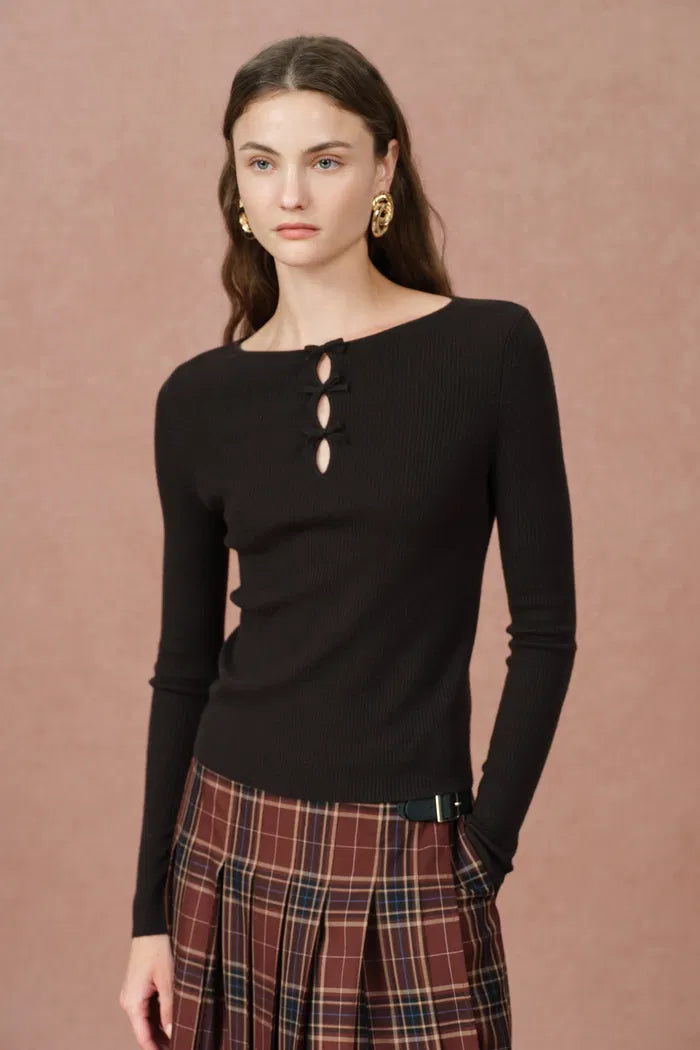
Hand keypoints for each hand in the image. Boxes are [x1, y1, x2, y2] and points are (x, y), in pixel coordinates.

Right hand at [120, 933, 173, 1048]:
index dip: (157, 1049)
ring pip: (148, 1019)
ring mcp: (133, 992)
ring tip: (183, 1033)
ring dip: (163, 1028)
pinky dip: (161, 1015)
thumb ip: (170, 1009)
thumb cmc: (159, 948)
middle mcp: (129, 1000)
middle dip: (162, 1040)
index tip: (177, 1049)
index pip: (143, 1037)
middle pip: (145, 1030)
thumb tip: (173, 1034)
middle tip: (185, 1042)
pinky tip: (176, 1018)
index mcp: (132, 1002)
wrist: (152, 923)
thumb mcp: (169, 979)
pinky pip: (149, 1007)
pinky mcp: (140, 985)